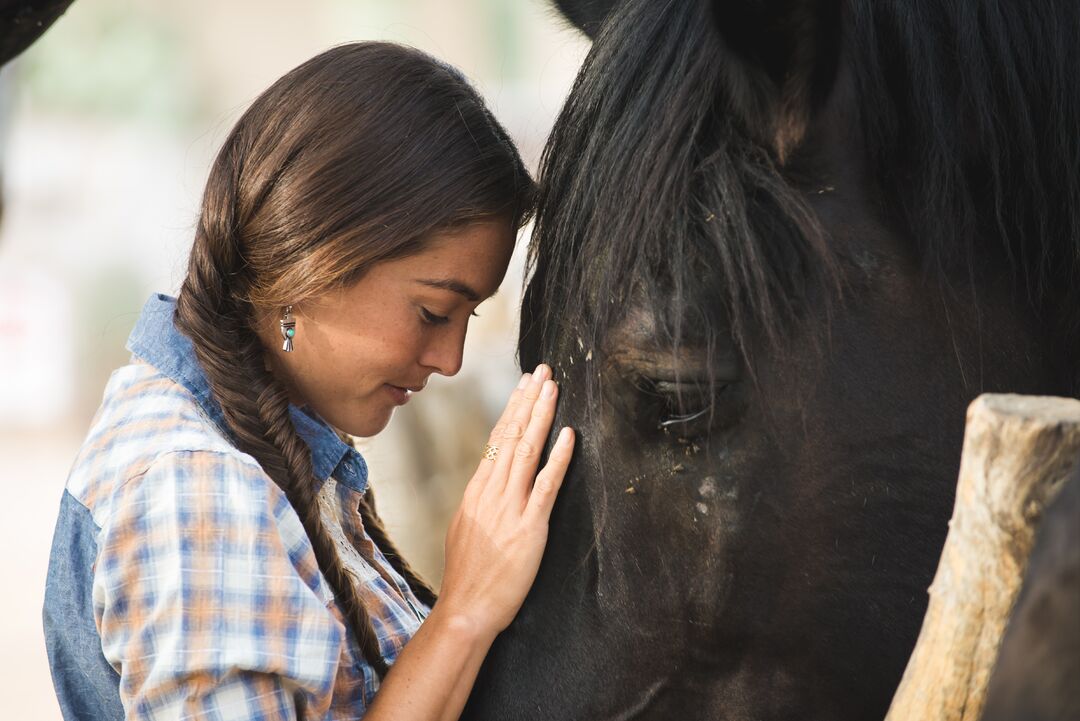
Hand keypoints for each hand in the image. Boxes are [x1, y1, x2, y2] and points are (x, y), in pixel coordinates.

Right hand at [436, 363, 574, 639]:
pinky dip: (559, 457)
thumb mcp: (466, 527)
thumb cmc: (469, 576)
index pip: (496, 440)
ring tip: (553, 388)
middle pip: (511, 436)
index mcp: (476, 491)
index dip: (512, 410)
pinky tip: (569, 435)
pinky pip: (546, 485)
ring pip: (526, 451)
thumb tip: (491, 482)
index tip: (523, 386)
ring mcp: (510, 508)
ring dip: (542, 416)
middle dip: (528, 400)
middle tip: (542, 371)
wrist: (467, 608)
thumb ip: (481, 501)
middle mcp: (491, 492)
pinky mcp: (529, 526)